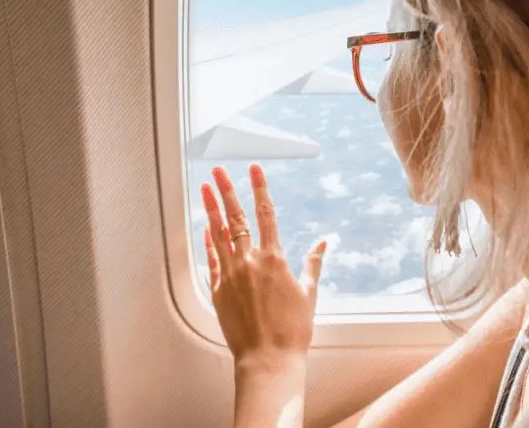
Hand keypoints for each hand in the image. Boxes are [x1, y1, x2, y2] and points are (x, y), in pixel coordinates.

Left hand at [200, 164, 328, 364]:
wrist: (269, 359)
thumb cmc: (293, 330)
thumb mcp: (309, 293)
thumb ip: (313, 264)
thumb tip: (324, 242)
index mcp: (274, 260)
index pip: (265, 214)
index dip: (259, 188)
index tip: (254, 169)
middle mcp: (250, 263)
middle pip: (236, 218)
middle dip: (227, 190)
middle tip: (218, 171)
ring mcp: (231, 275)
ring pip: (218, 235)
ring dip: (211, 209)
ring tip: (203, 188)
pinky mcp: (219, 291)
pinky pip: (212, 260)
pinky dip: (208, 242)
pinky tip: (204, 228)